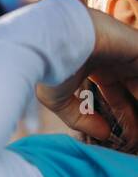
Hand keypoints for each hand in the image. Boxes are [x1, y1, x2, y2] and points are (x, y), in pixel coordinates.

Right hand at [37, 8, 137, 151]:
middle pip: (133, 87)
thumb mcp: (59, 100)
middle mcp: (112, 58)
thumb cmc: (48, 68)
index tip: (130, 135)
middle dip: (136, 110)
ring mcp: (127, 51)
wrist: (50, 41)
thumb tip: (104, 134)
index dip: (123, 113)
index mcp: (93, 67)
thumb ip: (81, 119)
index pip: (116, 92)